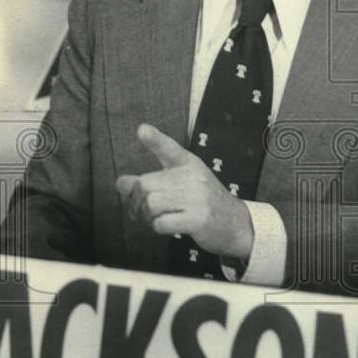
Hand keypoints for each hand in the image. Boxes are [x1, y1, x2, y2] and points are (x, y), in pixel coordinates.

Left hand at [115, 124, 253, 262]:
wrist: (236, 223)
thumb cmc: (204, 202)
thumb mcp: (184, 182)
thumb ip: (154, 180)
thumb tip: (121, 183)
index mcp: (190, 165)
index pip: (170, 149)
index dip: (155, 139)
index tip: (142, 130)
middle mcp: (194, 178)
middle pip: (147, 184)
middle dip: (136, 201)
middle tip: (139, 210)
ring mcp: (198, 199)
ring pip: (152, 204)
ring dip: (146, 216)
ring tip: (153, 218)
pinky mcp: (198, 219)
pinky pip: (162, 222)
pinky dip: (158, 227)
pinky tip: (167, 226)